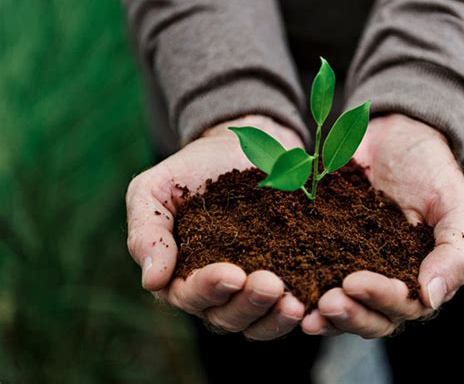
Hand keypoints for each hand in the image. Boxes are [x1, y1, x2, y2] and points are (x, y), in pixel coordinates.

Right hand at [126, 115, 305, 339]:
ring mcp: (247, 286)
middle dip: (247, 304)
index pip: (189, 294)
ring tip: (294, 302)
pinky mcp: (280, 275)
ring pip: (257, 320)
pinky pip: (284, 306)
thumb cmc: (190, 170)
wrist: (237, 149)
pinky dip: (296, 311)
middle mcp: (214, 289)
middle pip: (226, 316)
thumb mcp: (153, 190)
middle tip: (270, 284)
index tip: (231, 273)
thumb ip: (146, 232)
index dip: (209, 288)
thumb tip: (152, 281)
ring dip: (274, 316)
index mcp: (179, 273)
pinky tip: (311, 303)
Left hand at [302, 113, 463, 337]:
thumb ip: (456, 253)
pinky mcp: (321, 246)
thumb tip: (430, 298)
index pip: (401, 305)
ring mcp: (348, 264)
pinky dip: (297, 280)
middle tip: (325, 303)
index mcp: (416, 278)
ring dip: (320, 311)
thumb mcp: (457, 207)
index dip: (379, 299)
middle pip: (366, 314)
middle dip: (346, 314)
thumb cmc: (431, 172)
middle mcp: (381, 279)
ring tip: (300, 308)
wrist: (393, 139)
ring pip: (337, 302)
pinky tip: (282, 282)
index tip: (354, 283)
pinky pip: (308, 269)